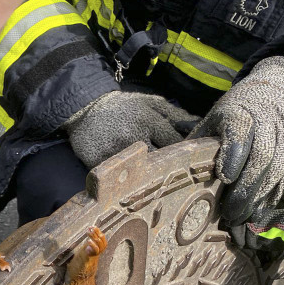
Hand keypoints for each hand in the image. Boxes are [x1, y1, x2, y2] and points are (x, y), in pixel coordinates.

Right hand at [62, 91, 198, 167]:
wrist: (84, 108)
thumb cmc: (123, 107)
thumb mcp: (150, 102)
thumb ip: (175, 114)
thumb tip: (199, 125)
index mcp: (148, 120)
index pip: (175, 143)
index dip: (183, 152)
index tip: (186, 159)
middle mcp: (133, 136)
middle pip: (159, 160)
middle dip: (166, 167)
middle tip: (171, 173)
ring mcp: (115, 151)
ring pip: (139, 173)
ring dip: (146, 178)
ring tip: (150, 180)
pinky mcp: (98, 163)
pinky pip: (116, 178)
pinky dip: (124, 181)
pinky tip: (127, 180)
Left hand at [189, 56, 283, 225]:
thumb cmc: (240, 110)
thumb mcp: (217, 118)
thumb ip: (201, 142)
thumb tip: (174, 172)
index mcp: (241, 110)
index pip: (240, 131)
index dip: (233, 154)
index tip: (225, 177)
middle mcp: (271, 119)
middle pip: (262, 156)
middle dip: (246, 189)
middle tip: (230, 213)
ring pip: (280, 169)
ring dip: (261, 196)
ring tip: (243, 216)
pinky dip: (277, 192)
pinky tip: (262, 205)